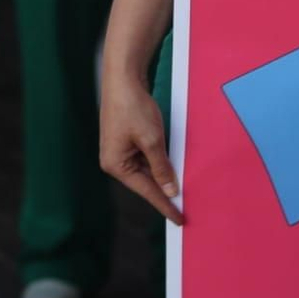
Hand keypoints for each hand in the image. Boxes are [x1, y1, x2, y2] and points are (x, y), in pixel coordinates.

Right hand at [99, 69, 182, 224]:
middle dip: (164, 191)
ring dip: (162, 174)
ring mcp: (118, 149)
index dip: (165, 206)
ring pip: (145, 169)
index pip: (146, 191)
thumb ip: (161, 168)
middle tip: (184, 207)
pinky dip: (157, 161)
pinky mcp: (124, 139)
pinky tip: (170, 164)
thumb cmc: (133, 108)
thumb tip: (170, 190)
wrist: (123, 77)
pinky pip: (143, 157)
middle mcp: (114, 160)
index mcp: (116, 165)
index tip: (179, 219)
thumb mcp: (152, 141)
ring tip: (181, 186)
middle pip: (144, 182)